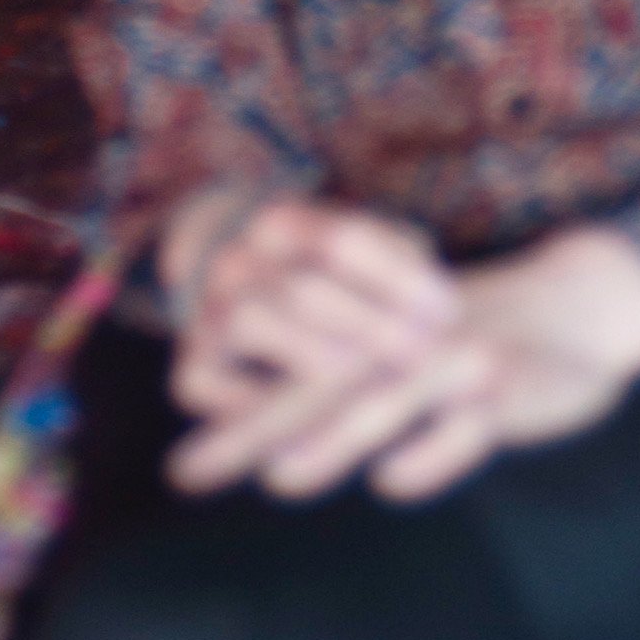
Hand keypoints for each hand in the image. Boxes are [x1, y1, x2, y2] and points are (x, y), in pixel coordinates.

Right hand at [162, 190, 461, 483]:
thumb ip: (403, 266)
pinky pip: (208, 386)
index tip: (448, 311)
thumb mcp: (366, 248)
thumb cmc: (326, 269)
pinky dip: (249, 401)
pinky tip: (303, 418)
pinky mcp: (191, 370)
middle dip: (371, 326)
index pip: (342, 242)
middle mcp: (235, 259)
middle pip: (303, 289)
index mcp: (283, 221)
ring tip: (365, 377)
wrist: (230, 271)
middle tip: (422, 354)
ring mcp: (206, 313)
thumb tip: (445, 316)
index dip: (400, 279)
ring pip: (251, 320)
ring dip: (314, 355)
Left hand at [167, 218, 639, 504]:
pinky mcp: (510, 387)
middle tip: (189, 474)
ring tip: (278, 475)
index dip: (236, 420)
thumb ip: (344, 400)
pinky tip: (392, 482)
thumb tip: (263, 454)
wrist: (583, 303)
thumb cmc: (483, 342)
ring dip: (331, 438)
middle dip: (252, 434)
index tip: (180, 470)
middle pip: (319, 391)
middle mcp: (403, 346)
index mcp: (372, 343)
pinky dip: (431, 454)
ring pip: (386, 401)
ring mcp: (456, 363)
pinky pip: (466, 426)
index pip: (294, 381)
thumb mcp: (408, 359)